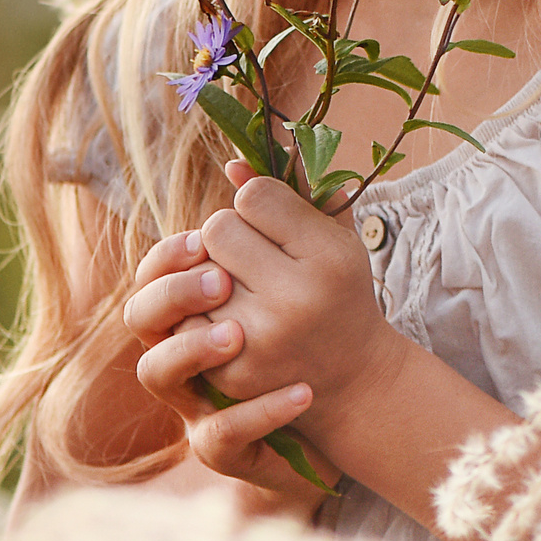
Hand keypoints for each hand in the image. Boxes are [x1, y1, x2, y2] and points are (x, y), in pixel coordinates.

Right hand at [123, 223, 323, 500]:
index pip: (153, 272)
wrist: (346, 404)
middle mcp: (179, 350)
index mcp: (192, 306)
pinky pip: (222, 435)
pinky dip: (259, 413)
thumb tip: (243, 161)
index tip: (205, 238)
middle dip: (172, 294)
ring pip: (155, 375)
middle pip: (140, 318)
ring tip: (239, 335)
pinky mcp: (223, 447)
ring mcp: (193, 401)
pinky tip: (302, 391)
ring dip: (191, 349)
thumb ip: (278, 216)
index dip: (170, 256)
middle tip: (220, 280)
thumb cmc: (314, 329)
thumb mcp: (301, 268)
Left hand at [195, 162, 399, 419]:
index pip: (254, 196)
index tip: (272, 224)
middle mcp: (295, 299)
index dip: (256, 203)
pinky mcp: (233, 372)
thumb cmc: (341, 290)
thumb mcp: (337, 235)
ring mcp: (261, 339)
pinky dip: (201, 316)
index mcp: (327, 257)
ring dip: (210, 275)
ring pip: (194, 273)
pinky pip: (185, 319)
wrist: (354, 377)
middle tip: (251, 255)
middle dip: (228, 236)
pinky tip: (231, 321)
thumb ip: (294, 189)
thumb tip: (231, 163)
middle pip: (217, 228)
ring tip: (242, 289)